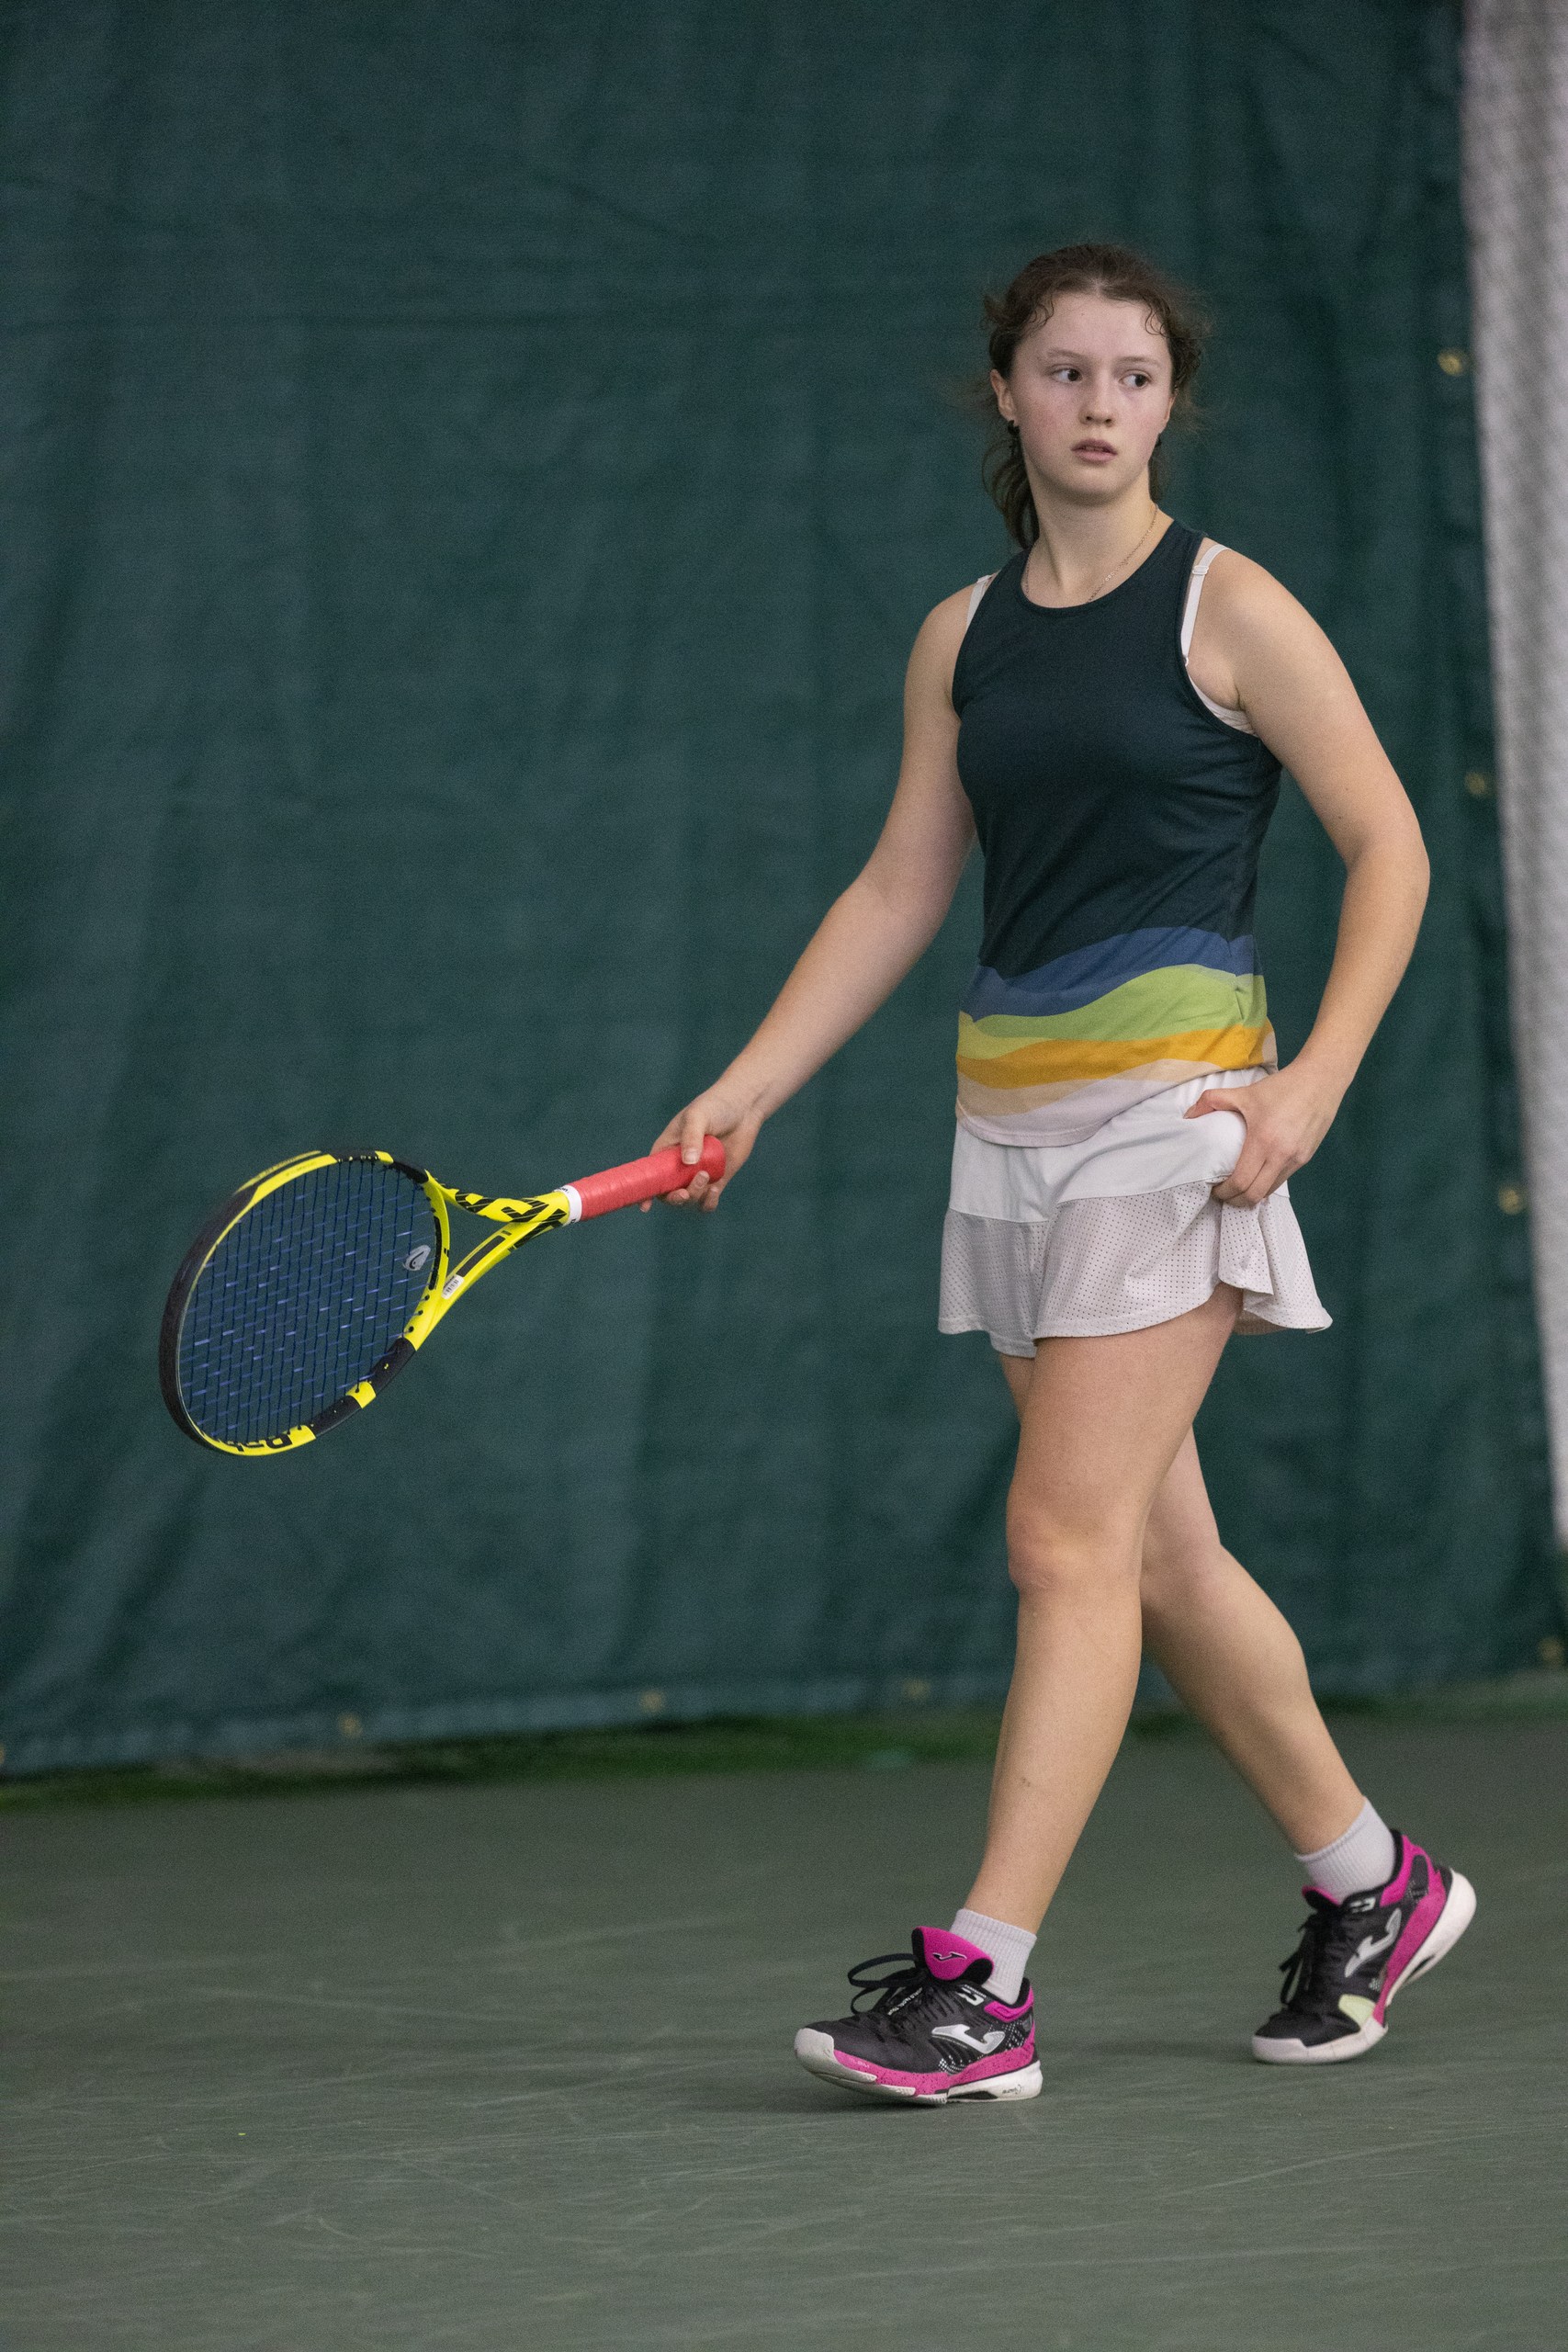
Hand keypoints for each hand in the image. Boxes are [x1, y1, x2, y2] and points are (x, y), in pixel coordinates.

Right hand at [641, 1084, 765, 1212]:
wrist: (743, 1108)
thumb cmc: (714, 1106)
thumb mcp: (698, 1116)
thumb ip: (691, 1138)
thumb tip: (688, 1162)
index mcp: (666, 1151)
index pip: (650, 1175)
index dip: (644, 1193)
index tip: (644, 1206)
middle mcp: (679, 1166)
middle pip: (668, 1194)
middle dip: (674, 1199)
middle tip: (684, 1194)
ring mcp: (697, 1175)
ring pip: (689, 1200)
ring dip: (694, 1197)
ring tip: (705, 1177)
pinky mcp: (716, 1180)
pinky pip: (707, 1201)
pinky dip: (709, 1202)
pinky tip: (715, 1189)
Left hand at [1183, 1063, 1342, 1206]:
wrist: (1321, 1080)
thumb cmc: (1282, 1087)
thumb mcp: (1245, 1092)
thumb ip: (1212, 1100)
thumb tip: (1189, 1115)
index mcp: (1264, 1140)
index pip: (1241, 1181)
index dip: (1225, 1192)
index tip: (1214, 1190)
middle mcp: (1282, 1155)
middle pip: (1255, 1194)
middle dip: (1236, 1201)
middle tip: (1223, 1196)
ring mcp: (1297, 1159)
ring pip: (1270, 1191)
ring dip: (1252, 1195)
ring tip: (1238, 1190)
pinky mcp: (1306, 1158)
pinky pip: (1282, 1179)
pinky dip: (1267, 1184)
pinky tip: (1258, 1178)